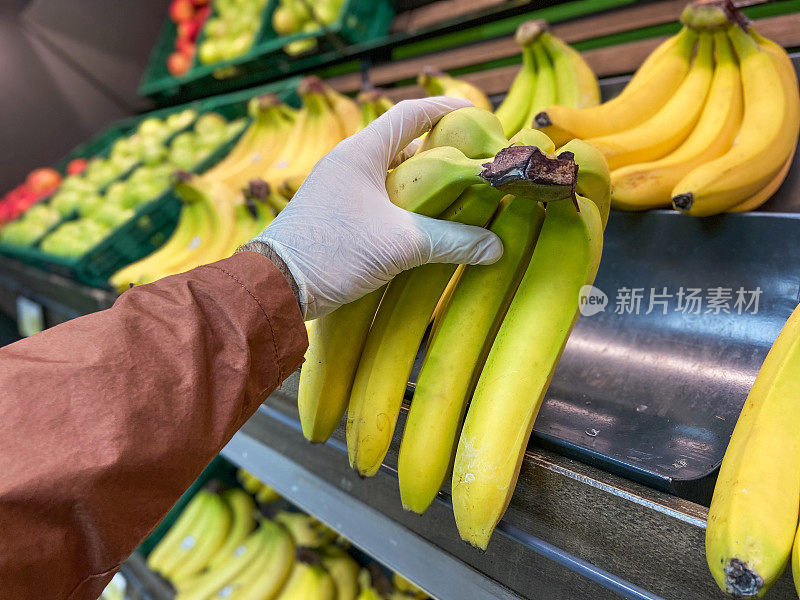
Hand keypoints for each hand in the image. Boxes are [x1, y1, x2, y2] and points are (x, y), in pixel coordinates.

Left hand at [250, 97, 502, 319]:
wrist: (275, 286)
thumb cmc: (333, 252)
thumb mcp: (401, 245)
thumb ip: (451, 241)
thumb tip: (496, 248)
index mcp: (360, 153)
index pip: (409, 114)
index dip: (445, 109)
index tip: (474, 114)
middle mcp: (347, 163)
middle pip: (400, 143)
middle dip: (437, 151)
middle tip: (469, 162)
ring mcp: (337, 189)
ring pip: (387, 173)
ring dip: (417, 182)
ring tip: (451, 195)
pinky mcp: (333, 214)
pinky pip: (375, 197)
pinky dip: (400, 204)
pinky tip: (418, 225)